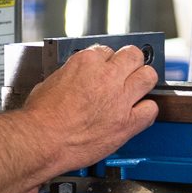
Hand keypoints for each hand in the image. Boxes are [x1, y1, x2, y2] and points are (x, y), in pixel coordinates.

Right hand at [22, 44, 159, 173]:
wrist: (42, 141)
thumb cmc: (40, 117)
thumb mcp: (50, 82)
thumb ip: (70, 76)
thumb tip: (74, 80)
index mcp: (86, 63)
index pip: (106, 51)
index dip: (107, 61)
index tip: (106, 68)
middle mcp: (106, 77)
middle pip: (133, 56)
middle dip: (131, 62)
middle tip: (128, 70)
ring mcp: (120, 99)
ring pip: (148, 77)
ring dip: (143, 81)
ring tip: (138, 88)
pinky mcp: (127, 123)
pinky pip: (151, 110)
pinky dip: (147, 111)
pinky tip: (139, 114)